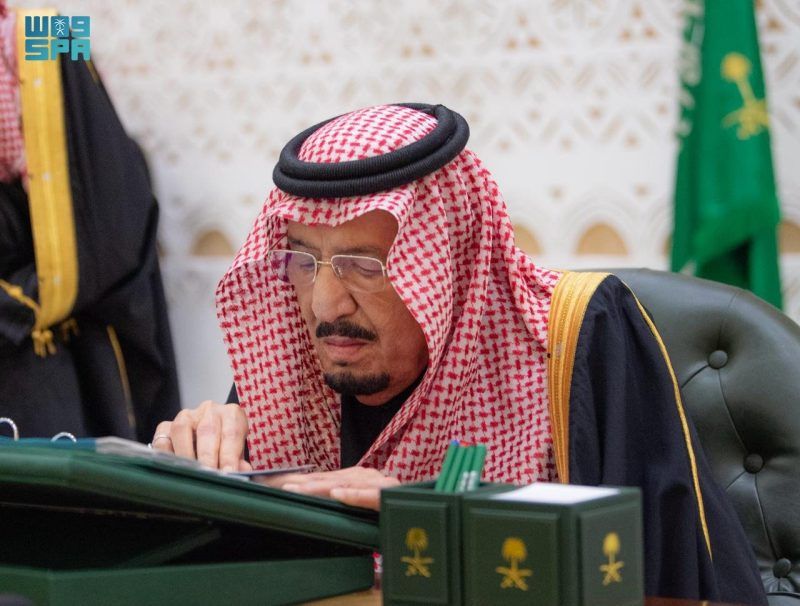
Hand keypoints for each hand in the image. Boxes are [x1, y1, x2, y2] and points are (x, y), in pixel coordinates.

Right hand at [151, 400, 250, 472]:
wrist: (211, 442)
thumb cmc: (227, 447)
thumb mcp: (238, 454)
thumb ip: (240, 463)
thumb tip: (242, 472)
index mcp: (231, 414)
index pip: (232, 433)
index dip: (229, 455)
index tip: (228, 473)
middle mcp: (209, 410)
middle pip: (207, 430)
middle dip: (208, 457)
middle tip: (208, 476)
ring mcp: (186, 416)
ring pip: (181, 429)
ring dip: (186, 455)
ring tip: (190, 474)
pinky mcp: (165, 427)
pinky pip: (162, 440)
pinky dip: (166, 456)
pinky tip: (173, 468)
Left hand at [257, 466, 398, 509]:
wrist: (421, 516)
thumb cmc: (389, 515)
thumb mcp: (361, 510)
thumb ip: (343, 502)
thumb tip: (313, 499)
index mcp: (362, 478)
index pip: (328, 478)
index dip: (304, 480)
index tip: (279, 483)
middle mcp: (371, 476)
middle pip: (334, 479)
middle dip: (305, 483)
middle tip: (280, 486)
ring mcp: (383, 484)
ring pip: (348, 484)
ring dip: (322, 486)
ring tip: (299, 489)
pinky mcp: (392, 496)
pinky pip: (372, 496)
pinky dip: (354, 495)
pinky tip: (337, 495)